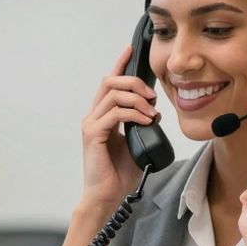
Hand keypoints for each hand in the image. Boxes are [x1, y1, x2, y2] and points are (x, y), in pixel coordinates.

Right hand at [80, 45, 158, 210]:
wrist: (107, 196)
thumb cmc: (119, 174)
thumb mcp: (137, 142)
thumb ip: (142, 125)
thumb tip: (155, 112)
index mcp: (103, 115)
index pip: (110, 83)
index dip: (120, 63)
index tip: (130, 48)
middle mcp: (94, 116)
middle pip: (111, 82)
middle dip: (134, 82)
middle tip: (152, 96)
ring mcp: (91, 124)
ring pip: (114, 95)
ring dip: (138, 100)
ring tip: (152, 113)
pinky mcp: (93, 134)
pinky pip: (116, 113)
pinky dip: (134, 114)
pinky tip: (146, 122)